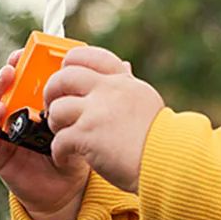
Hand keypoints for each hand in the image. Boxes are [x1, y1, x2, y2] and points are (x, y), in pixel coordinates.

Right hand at [0, 48, 90, 219]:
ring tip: (1, 103)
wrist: (70, 188)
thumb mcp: (89, 119)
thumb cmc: (78, 147)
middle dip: (5, 75)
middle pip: (4, 84)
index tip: (25, 52)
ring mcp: (4, 128)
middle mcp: (17, 108)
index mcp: (37, 95)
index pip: (24, 70)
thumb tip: (127, 65)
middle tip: (12, 71)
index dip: (21, 59)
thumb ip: (102, 93)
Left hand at [44, 46, 164, 193]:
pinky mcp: (87, 136)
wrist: (168, 162)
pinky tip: (65, 157)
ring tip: (63, 136)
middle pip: (64, 78)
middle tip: (53, 106)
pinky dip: (58, 151)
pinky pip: (59, 139)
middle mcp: (109, 92)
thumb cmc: (159, 140)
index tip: (67, 76)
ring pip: (58, 109)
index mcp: (123, 82)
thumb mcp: (146, 101)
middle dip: (52, 92)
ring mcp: (96, 113)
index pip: (89, 56)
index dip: (70, 63)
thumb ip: (127, 86)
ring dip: (55, 124)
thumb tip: (123, 67)